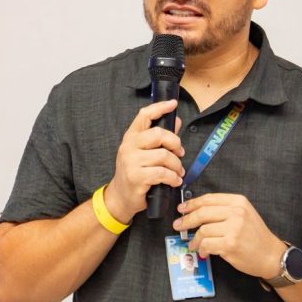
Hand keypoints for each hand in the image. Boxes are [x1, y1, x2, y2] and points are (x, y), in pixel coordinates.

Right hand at [103, 100, 184, 223]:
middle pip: (158, 134)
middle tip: (180, 153)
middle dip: (175, 143)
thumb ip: (160, 138)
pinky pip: (162, 173)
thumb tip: (176, 121)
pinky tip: (174, 181)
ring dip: (176, 165)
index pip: (144, 115)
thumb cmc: (135, 173)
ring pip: (163, 156)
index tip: (173, 103)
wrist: (120, 197)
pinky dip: (173, 178)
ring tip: (178, 172)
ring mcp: (131, 161)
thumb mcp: (144, 153)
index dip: (160, 107)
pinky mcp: (136, 177)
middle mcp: (129, 146)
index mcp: (131, 137)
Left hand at [172, 193, 285, 278]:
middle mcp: (236, 212)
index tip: (182, 209)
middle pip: (202, 213)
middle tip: (178, 226)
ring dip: (194, 239)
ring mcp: (233, 229)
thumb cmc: (255, 236)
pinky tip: (202, 251)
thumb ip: (223, 210)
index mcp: (238, 202)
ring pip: (202, 230)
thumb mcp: (244, 214)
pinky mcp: (230, 244)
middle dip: (187, 220)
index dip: (192, 204)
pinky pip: (206, 244)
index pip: (208, 199)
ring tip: (193, 244)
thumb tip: (196, 212)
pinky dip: (201, 248)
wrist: (271, 255)